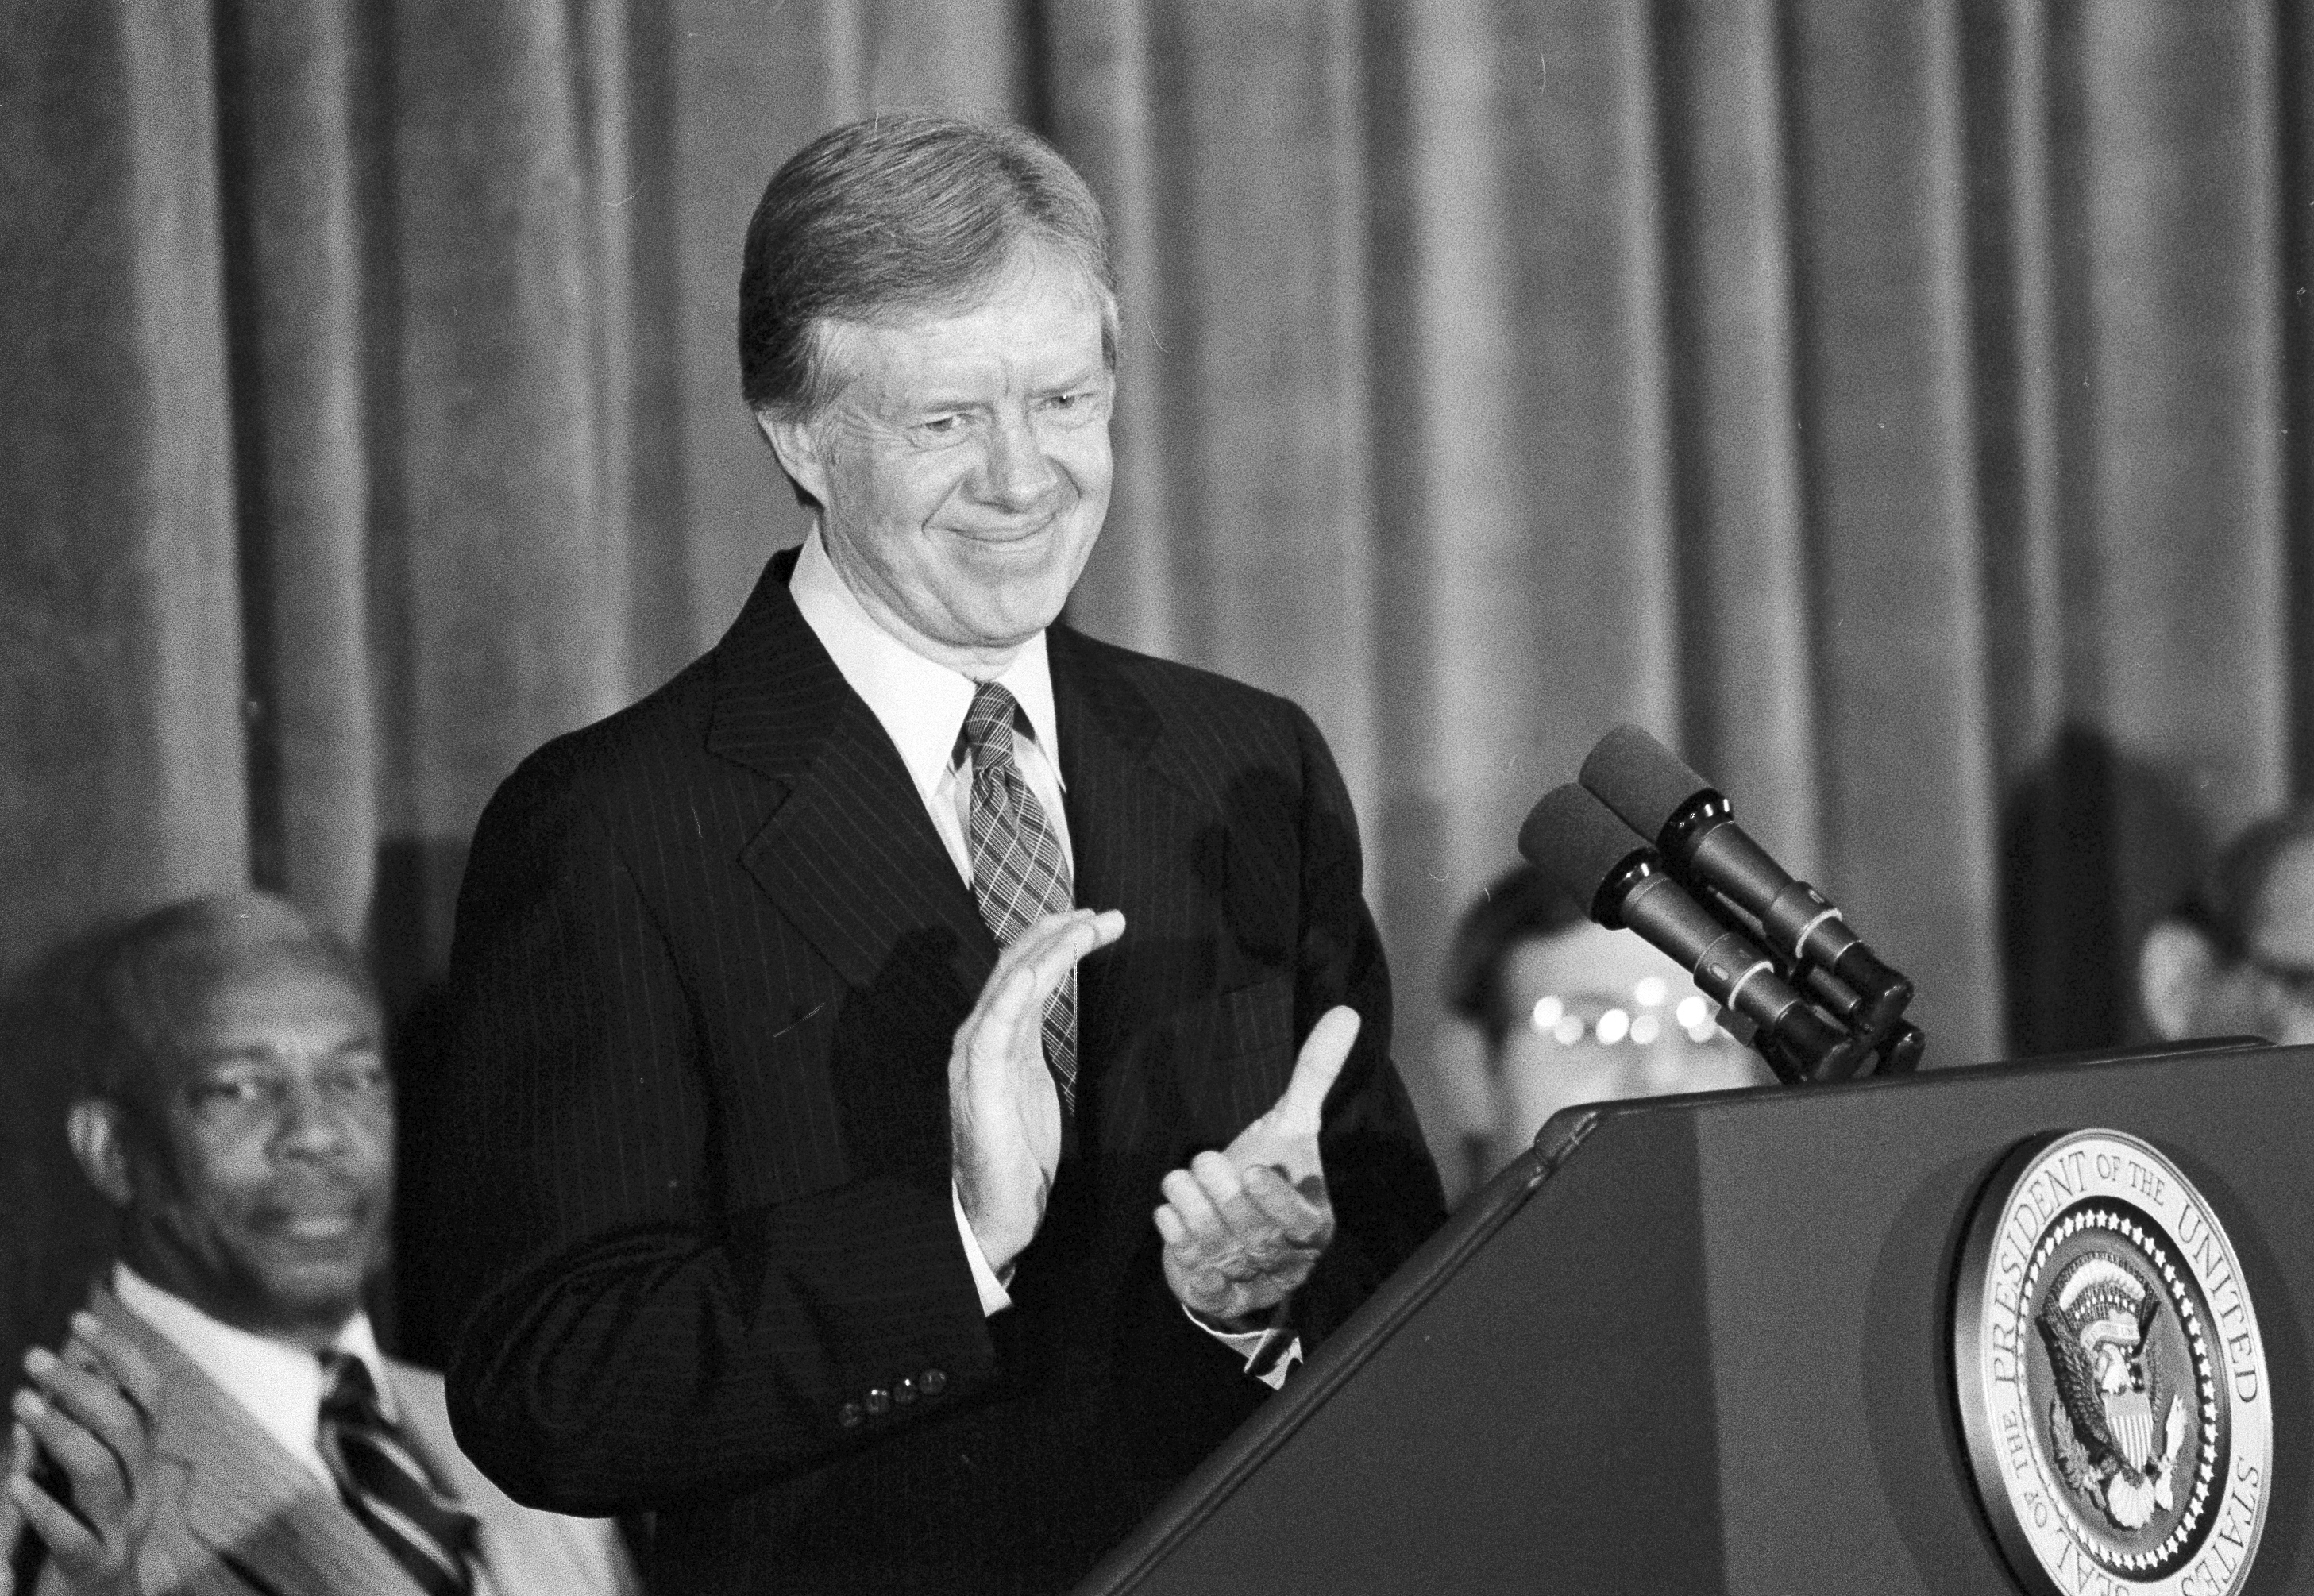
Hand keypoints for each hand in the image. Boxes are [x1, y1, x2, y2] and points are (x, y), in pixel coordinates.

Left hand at [2, 1310, 159, 1595]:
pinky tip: (11, 1485)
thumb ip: (79, 1427)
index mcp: (142, 1459)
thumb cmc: (81, 1527)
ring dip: (60, 1433)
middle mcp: (142, 1486)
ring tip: (20, 1405)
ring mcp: (122, 1527)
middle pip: (126, 1425)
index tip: (79, 1320)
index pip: (149, 1392)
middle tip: (35, 1360)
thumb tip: (73, 1366)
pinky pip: (74, 1536)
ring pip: (102, 1471)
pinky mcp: (95, 1567)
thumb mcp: (85, 1472)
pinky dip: (43, 1508)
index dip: (120, 1352)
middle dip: (81, 1385)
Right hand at [950, 907, 1126, 1275]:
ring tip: (1087, 927)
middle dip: (1059, 933)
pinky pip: (992, 1033)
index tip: (1092, 919)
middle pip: (1016, 967)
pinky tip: (1034, 974)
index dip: (1053, 940)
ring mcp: (975, 1059)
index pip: (1021, 970)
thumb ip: (1037, 1044)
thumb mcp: (1035, 1083)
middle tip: (1103, 915)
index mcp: (997, 1036)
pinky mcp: (980, 1087)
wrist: (998, 1209)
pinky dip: (1010, 999)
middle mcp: (980, 1038)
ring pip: (1010, 988)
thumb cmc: (1019, 1152)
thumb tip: (1059, 1012)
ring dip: (1050, 952)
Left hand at [1155, 1006, 1358, 1327]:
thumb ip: (1314, 1075)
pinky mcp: (1214, 1292)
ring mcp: (1247, 1279)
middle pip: (1253, 1234)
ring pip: (1220, 1251)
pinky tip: (1167, 1212)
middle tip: (1205, 1159)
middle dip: (1223, 1195)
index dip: (1277, 1200)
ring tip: (1178, 1178)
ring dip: (1194, 1212)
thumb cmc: (1267, 1175)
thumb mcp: (1291, 1128)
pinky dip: (1177, 1240)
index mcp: (1313, 1225)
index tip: (1254, 1169)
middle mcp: (1283, 1259)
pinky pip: (1193, 1273)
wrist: (1236, 1232)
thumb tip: (1345, 1012)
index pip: (1300, 1222)